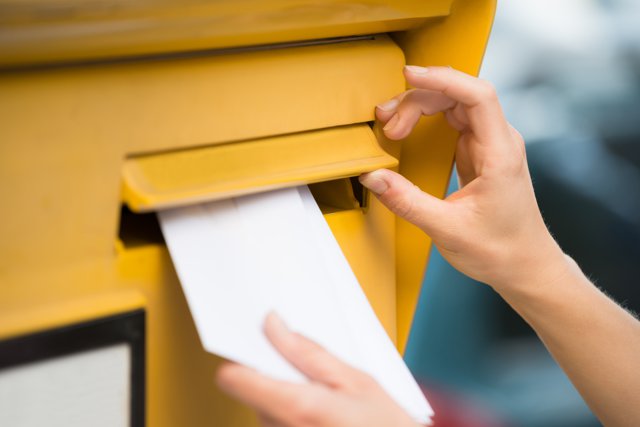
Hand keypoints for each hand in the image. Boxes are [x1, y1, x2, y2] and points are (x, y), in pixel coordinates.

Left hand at [216, 313, 420, 426]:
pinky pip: (276, 423)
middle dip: (275, 374)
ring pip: (264, 407)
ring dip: (286, 395)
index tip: (256, 342)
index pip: (233, 378)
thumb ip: (309, 352)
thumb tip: (275, 326)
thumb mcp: (356, 381)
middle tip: (309, 370)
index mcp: (296, 408)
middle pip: (251, 390)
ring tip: (324, 397)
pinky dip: (292, 413)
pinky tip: (321, 413)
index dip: (241, 357)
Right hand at [361, 65, 568, 294]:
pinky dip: (425, 120)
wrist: (524, 265)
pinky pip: (452, 121)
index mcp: (499, 154)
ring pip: (453, 105)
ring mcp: (489, 145)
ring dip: (419, 107)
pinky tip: (406, 130)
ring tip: (391, 126)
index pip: (477, 96)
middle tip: (387, 122)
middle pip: (458, 95)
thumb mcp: (447, 229)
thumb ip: (407, 202)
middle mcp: (498, 141)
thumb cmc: (499, 249)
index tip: (409, 75)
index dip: (443, 79)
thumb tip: (373, 177)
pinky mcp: (478, 153)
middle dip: (418, 99)